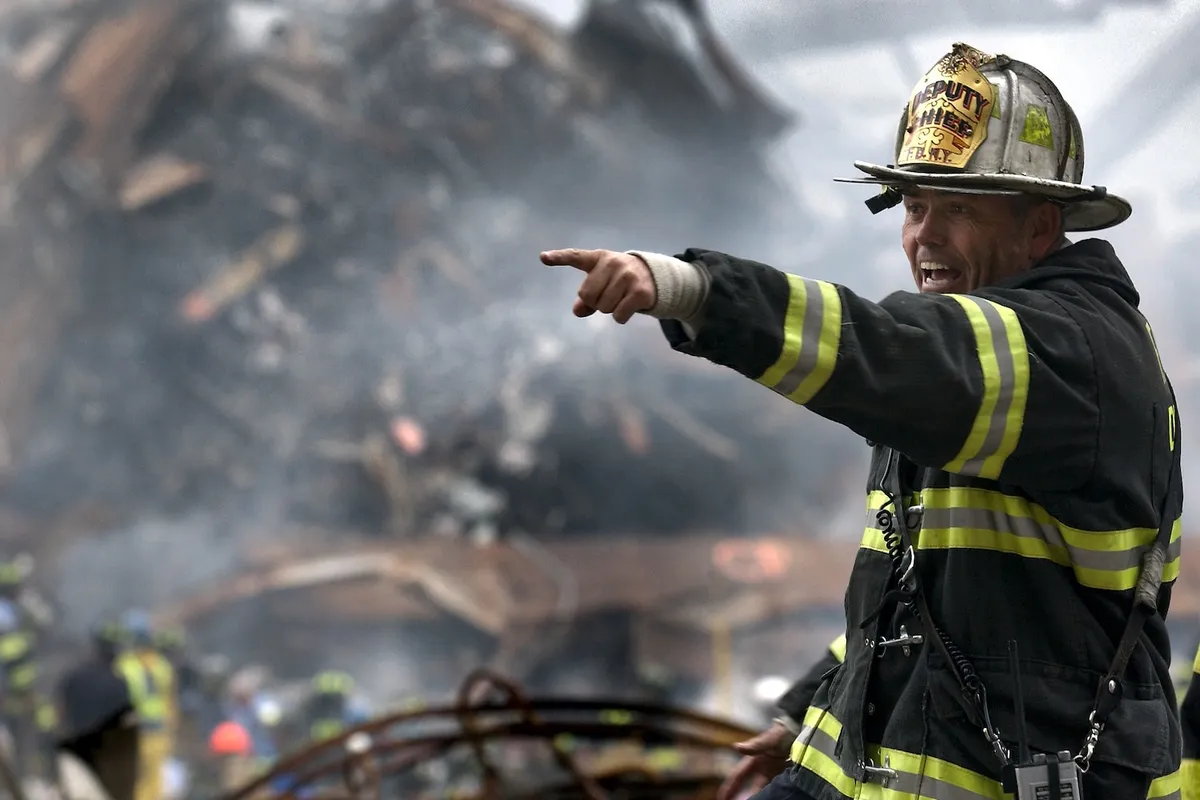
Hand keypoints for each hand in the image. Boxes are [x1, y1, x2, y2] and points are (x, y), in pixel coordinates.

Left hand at [540, 248, 656, 323]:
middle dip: (595, 302)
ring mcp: (627, 276)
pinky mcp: (639, 292)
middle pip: (587, 295)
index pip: (575, 256)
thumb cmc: (619, 280)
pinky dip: (621, 317)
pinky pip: (618, 316)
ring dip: (610, 309)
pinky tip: (629, 306)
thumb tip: (578, 311)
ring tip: (621, 297)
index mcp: (598, 258)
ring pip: (603, 307)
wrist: (654, 276)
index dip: (558, 258)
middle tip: (609, 294)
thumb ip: (586, 298)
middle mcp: (612, 263)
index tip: (542, 257)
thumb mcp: (601, 282)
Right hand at [717, 721, 792, 799]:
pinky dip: (769, 792)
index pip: (738, 775)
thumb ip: (754, 745)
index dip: (729, 786)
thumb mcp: (768, 740)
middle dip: (740, 796)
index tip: (721, 797)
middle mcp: (760, 766)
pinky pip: (772, 786)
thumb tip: (736, 747)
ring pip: (760, 787)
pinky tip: (769, 797)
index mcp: (753, 759)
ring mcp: (771, 770)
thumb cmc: (781, 733)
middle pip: (748, 785)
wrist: (798, 729)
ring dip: (755, 795)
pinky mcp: (781, 772)